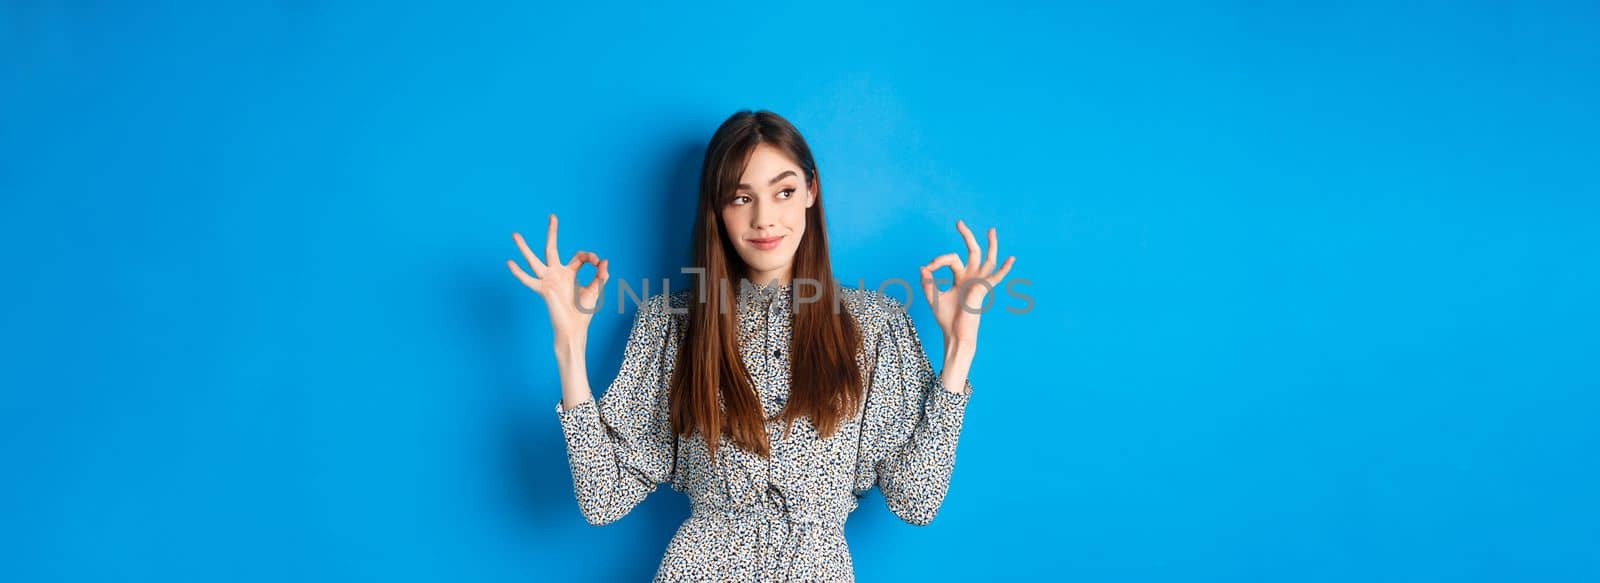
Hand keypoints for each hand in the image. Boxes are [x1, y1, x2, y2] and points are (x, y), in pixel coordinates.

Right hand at [506, 214, 609, 347]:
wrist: (574, 328)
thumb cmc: (583, 311)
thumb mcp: (595, 290)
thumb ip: (601, 275)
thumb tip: (604, 260)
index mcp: (570, 273)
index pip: (578, 256)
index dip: (589, 256)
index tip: (597, 262)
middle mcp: (557, 274)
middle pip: (551, 248)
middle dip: (552, 232)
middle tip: (552, 216)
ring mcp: (548, 280)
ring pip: (534, 260)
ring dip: (524, 248)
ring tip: (515, 235)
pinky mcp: (543, 290)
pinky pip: (528, 280)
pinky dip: (519, 273)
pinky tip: (509, 263)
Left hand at [919, 219, 1015, 345]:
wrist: (954, 333)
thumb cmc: (945, 318)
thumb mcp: (933, 297)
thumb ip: (927, 282)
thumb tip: (923, 267)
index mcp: (960, 277)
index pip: (951, 259)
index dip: (938, 260)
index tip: (927, 268)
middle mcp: (971, 277)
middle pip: (972, 252)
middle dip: (966, 236)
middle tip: (958, 222)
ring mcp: (978, 282)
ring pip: (987, 259)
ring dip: (990, 245)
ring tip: (991, 230)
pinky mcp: (982, 290)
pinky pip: (995, 278)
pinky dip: (1004, 269)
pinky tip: (1011, 259)